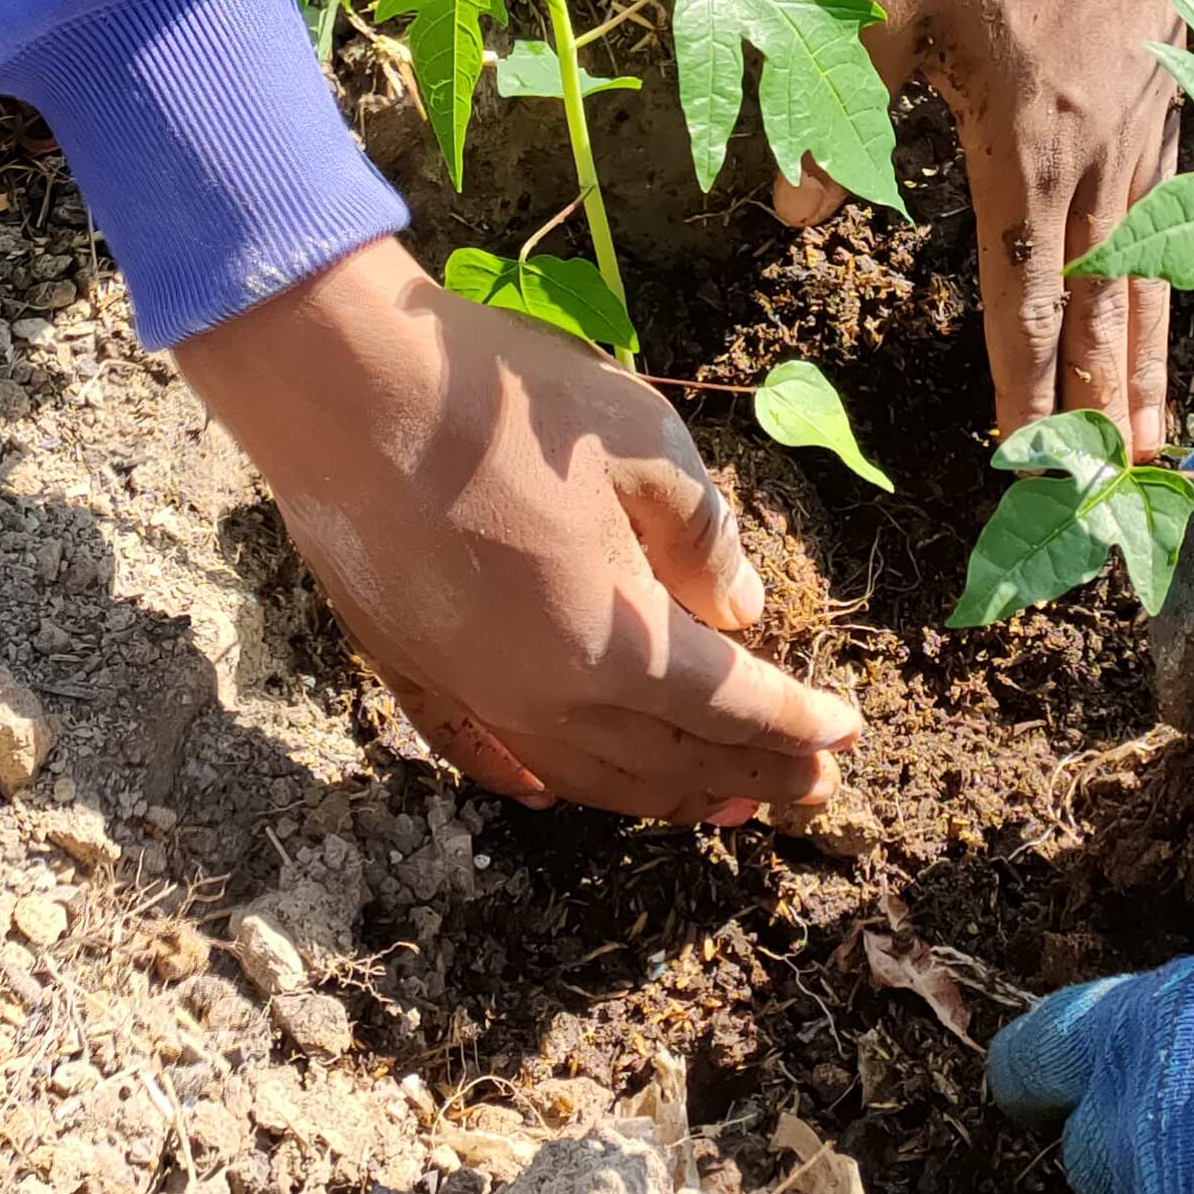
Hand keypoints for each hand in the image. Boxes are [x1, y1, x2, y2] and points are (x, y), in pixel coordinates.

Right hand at [176, 238, 862, 821]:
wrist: (342, 389)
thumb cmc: (503, 404)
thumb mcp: (644, 443)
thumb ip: (705, 539)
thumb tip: (742, 613)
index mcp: (618, 644)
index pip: (732, 705)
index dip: (798, 724)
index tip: (851, 733)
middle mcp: (548, 697)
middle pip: (669, 758)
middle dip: (751, 775)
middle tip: (811, 788)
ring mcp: (472, 693)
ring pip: (585, 774)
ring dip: (662, 795)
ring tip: (720, 803)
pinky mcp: (409, 671)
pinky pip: (482, 753)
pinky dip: (532, 781)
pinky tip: (552, 794)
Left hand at [780, 0, 1184, 452]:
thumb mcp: (887, 1)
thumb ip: (840, 107)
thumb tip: (786, 203)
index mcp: (1027, 147)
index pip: (1026, 297)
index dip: (1024, 386)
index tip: (1023, 458)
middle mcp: (1100, 160)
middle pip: (1105, 310)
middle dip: (1103, 407)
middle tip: (1113, 491)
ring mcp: (1147, 134)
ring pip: (1154, 276)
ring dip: (1148, 367)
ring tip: (1152, 444)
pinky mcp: (1169, 103)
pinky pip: (1179, 219)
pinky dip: (1177, 288)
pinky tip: (1172, 319)